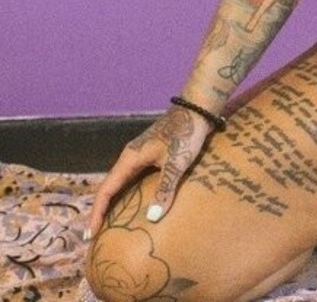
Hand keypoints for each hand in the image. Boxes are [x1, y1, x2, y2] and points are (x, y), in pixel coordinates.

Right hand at [85, 105, 213, 238]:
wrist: (197, 108)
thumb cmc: (185, 134)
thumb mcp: (176, 163)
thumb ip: (164, 189)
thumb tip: (151, 218)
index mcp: (130, 158)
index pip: (105, 190)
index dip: (96, 213)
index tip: (89, 234)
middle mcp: (130, 157)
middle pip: (109, 188)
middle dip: (100, 211)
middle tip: (94, 236)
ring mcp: (140, 156)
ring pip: (120, 184)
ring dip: (113, 204)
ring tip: (109, 226)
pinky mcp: (151, 156)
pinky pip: (132, 180)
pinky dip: (127, 195)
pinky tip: (133, 206)